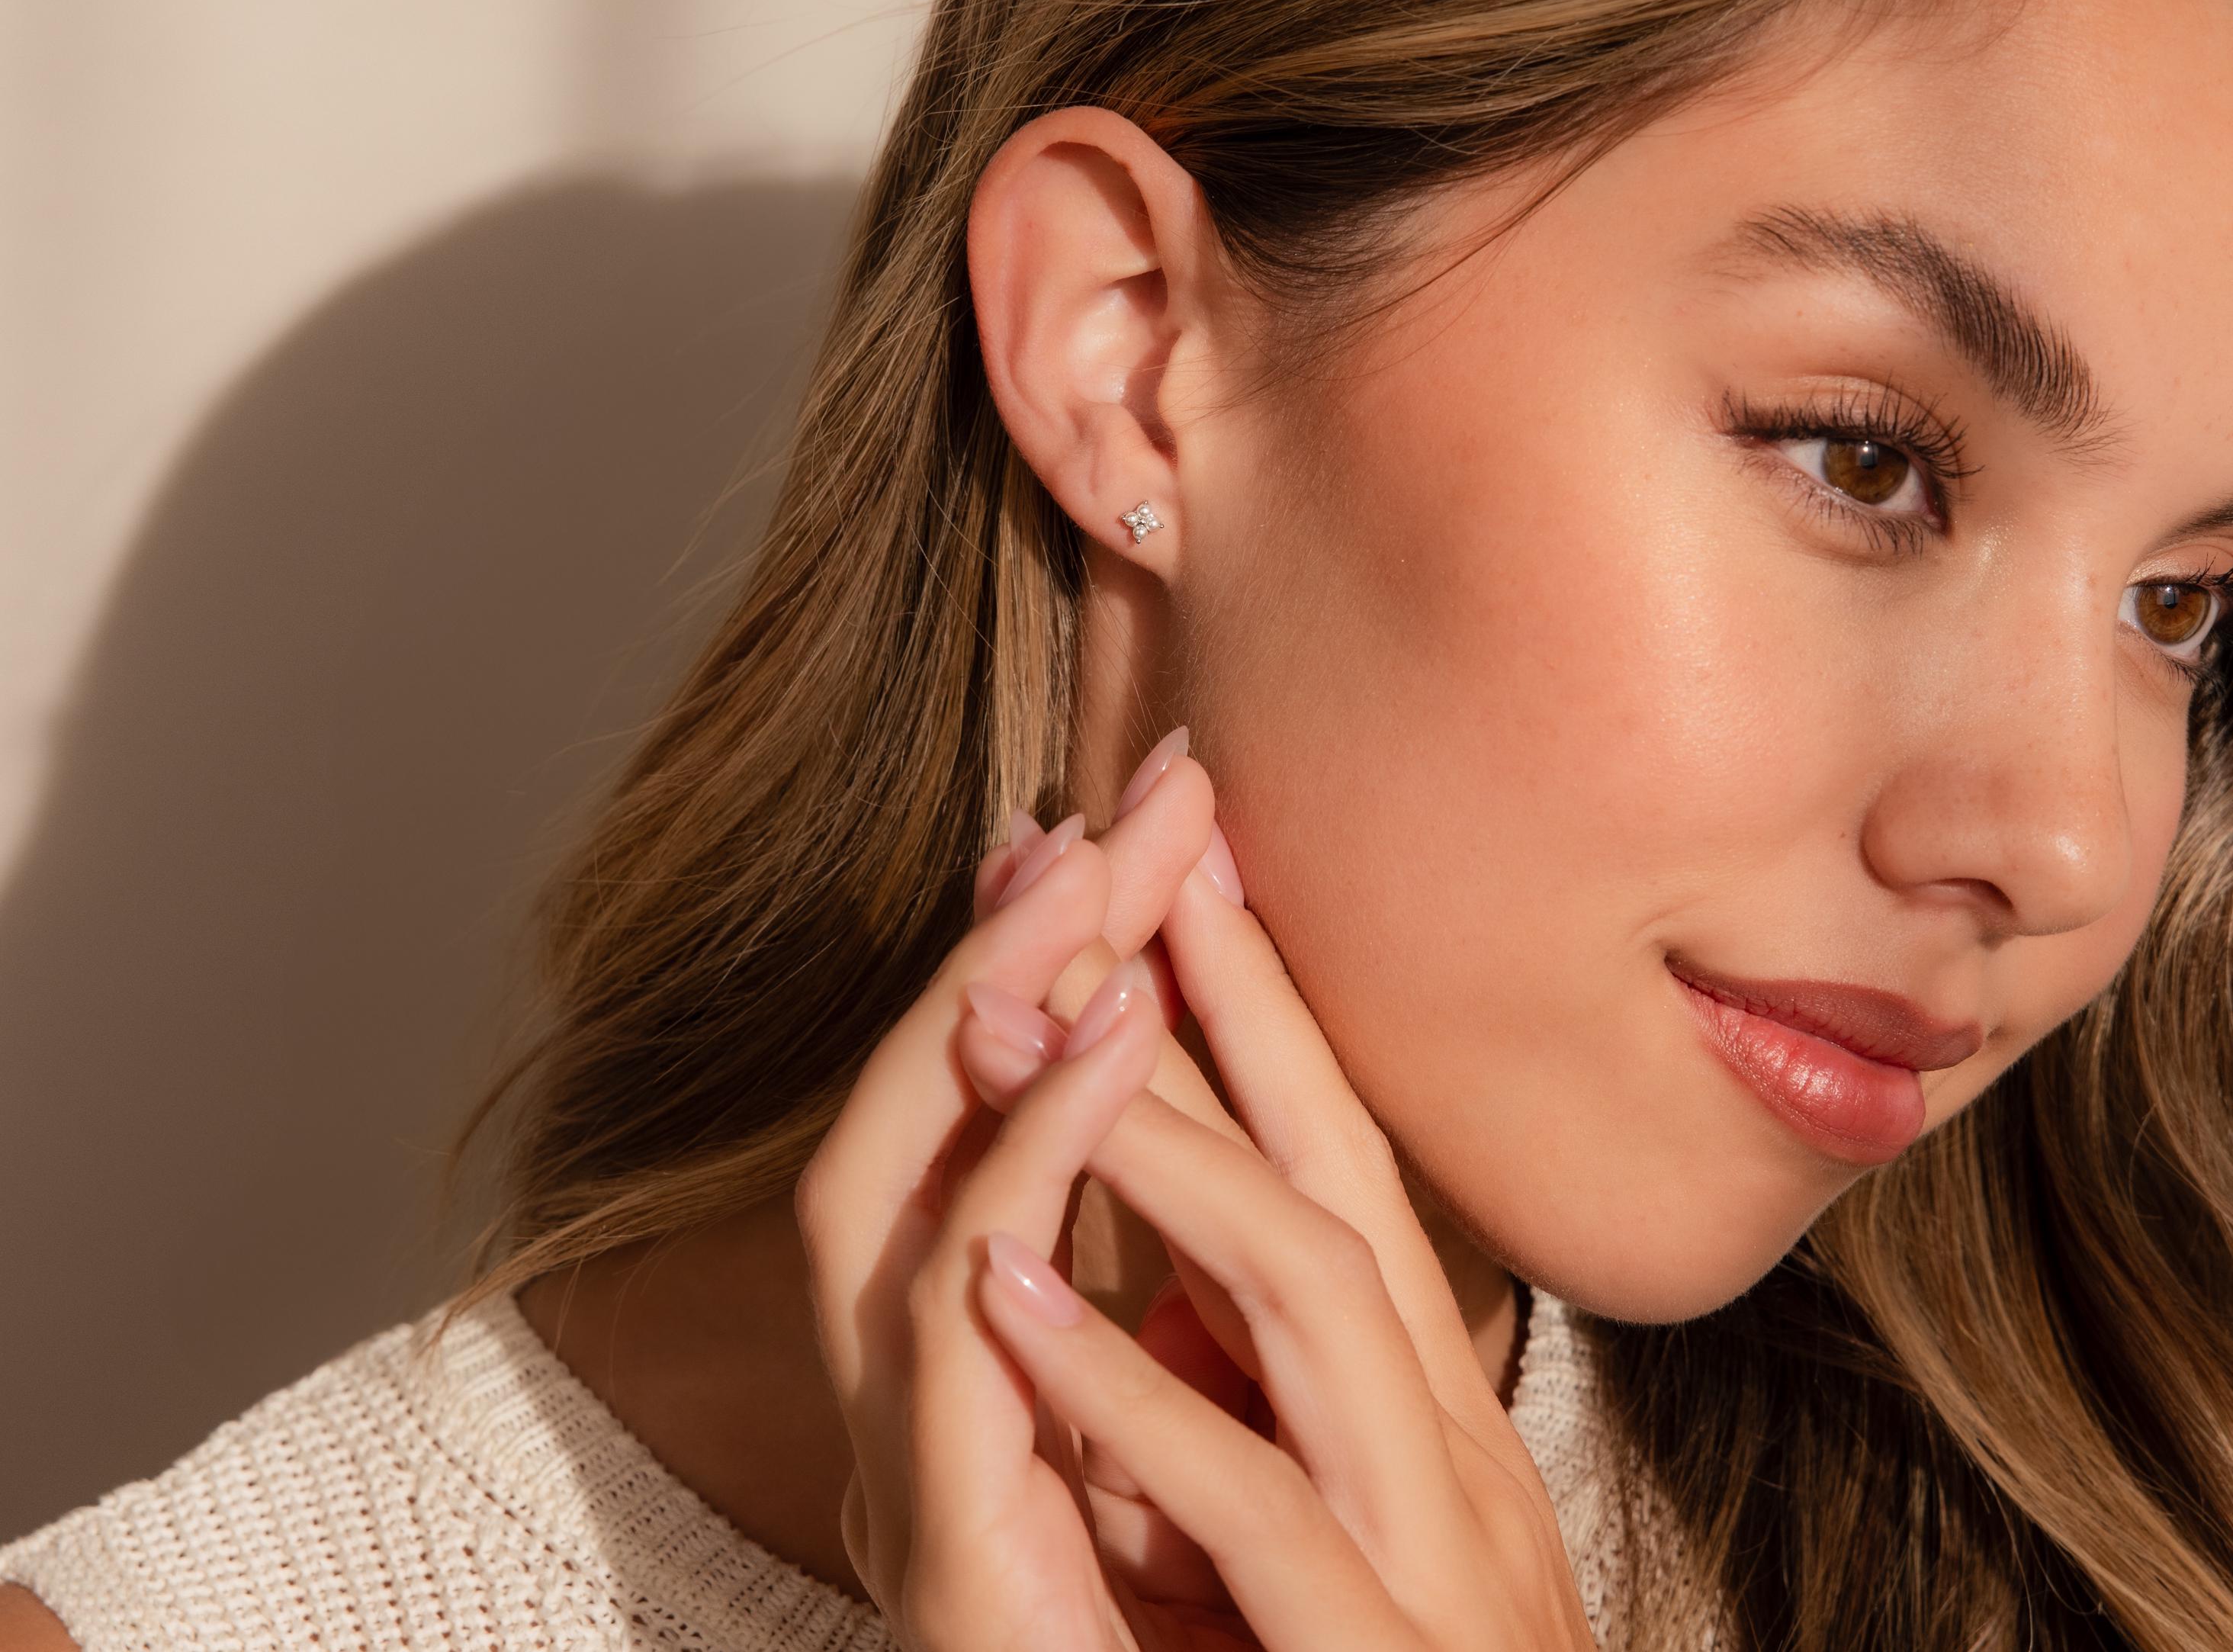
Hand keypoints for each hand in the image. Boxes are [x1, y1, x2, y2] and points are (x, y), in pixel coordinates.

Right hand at [797, 741, 1238, 1644]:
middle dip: (1005, 951)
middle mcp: (915, 1379)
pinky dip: (1019, 1192)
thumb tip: (1188, 1084)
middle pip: (916, 1113)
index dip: (1035, 954)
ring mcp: (911, 1467)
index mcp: (979, 1335)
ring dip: (991, 1037)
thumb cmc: (1197, 1623)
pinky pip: (956, 1349)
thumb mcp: (1194, 1395)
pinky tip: (1108, 1062)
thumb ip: (1168, 1255)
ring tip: (1095, 900)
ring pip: (892, 1203)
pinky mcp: (946, 1556)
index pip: (983, 1104)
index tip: (1117, 817)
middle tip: (1105, 805)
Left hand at [958, 852, 1598, 1651]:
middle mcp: (1451, 1452)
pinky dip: (1133, 1397)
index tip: (1181, 864)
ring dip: (1162, 1153)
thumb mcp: (1336, 1532)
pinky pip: (1260, 1514)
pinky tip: (1009, 1302)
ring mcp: (1431, 1559)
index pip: (1350, 1161)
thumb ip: (1256, 1406)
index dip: (1267, 1005)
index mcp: (1431, 1413)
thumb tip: (1144, 1275)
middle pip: (1345, 1176)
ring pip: (1312, 1300)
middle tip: (1113, 861)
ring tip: (1032, 1029)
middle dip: (1231, 1004)